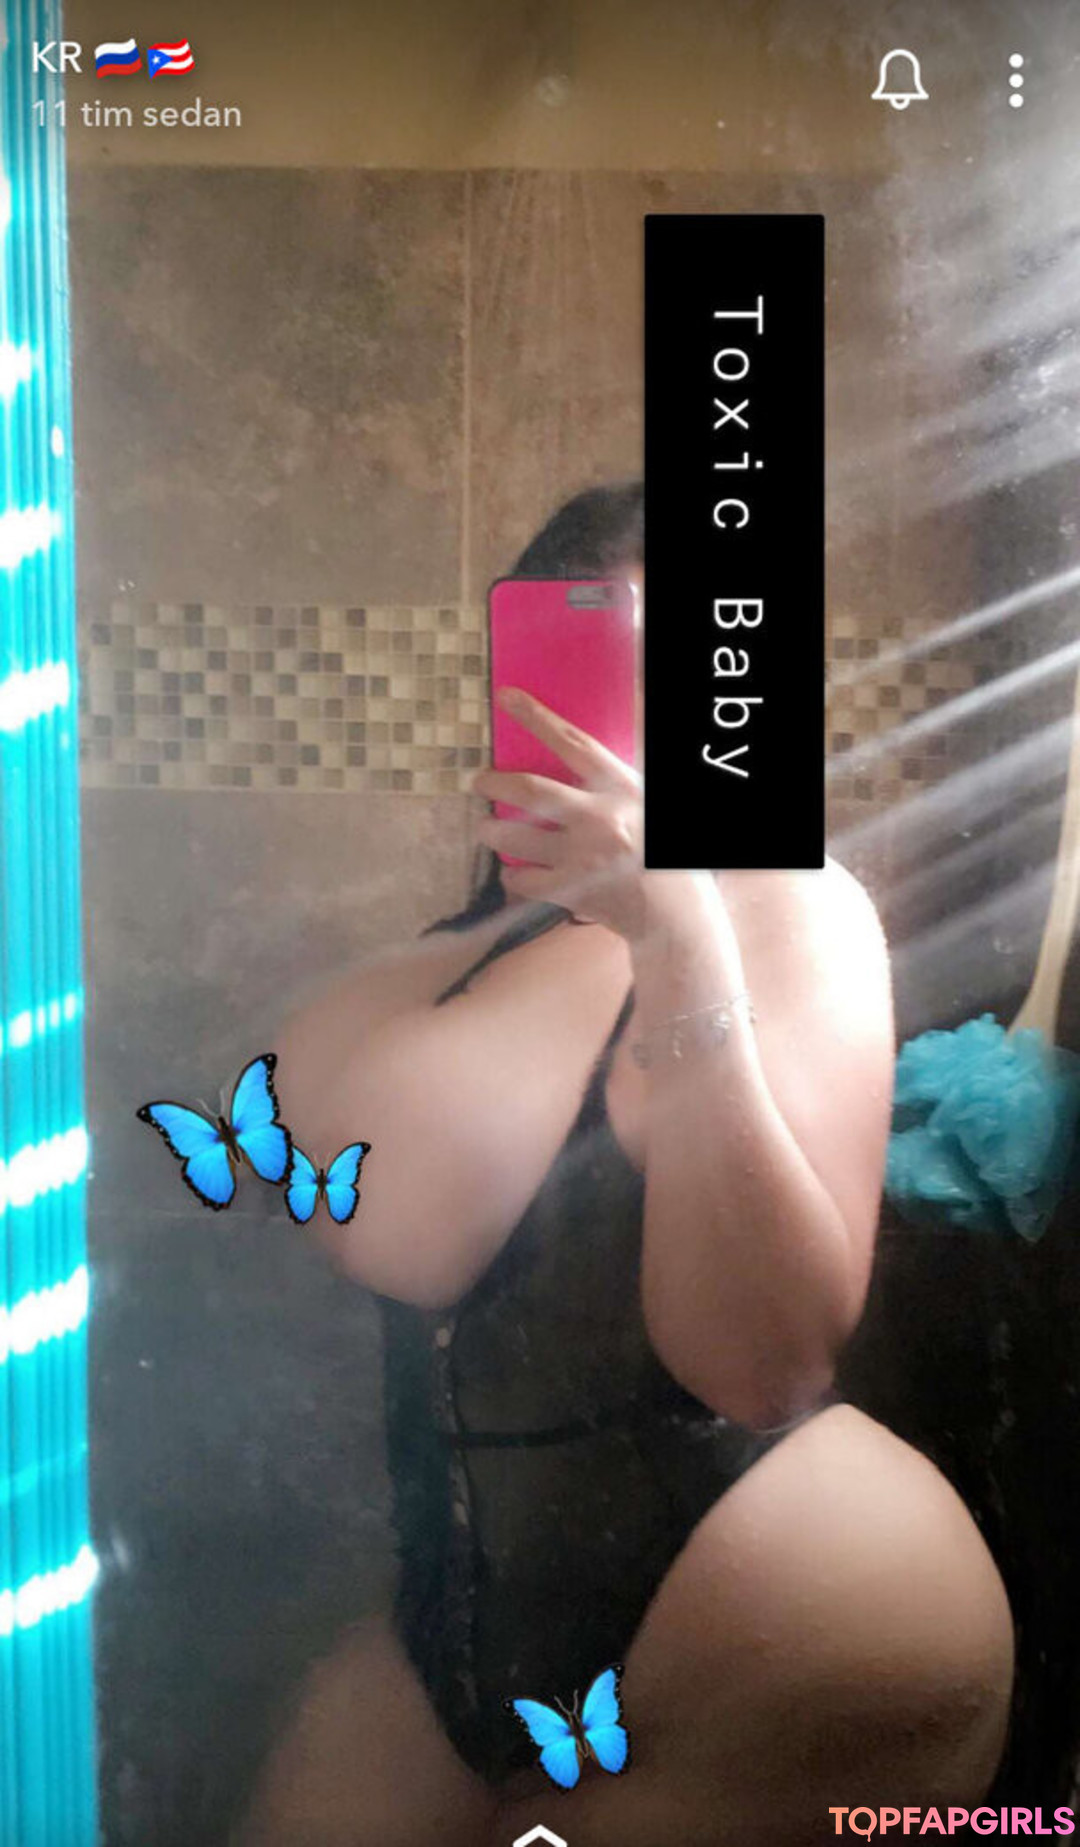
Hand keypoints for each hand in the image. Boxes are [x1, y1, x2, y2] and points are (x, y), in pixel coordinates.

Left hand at [473, 687, 647, 937]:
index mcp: (623, 789)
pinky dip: (512, 874)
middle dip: (496, 784)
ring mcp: (584, 856)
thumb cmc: (664, 854)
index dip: (537, 717)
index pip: (574, 743)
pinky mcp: (573, 891)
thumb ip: (621, 773)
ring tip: (485, 828)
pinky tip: (511, 871)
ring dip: (492, 831)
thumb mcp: (648, 801)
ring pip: (518, 836)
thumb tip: (608, 719)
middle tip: (479, 782)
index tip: (506, 697)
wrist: (676, 912)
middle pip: (532, 790)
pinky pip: (525, 879)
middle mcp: (601, 818)